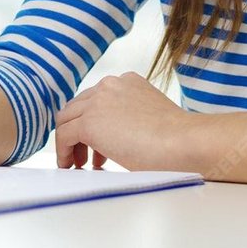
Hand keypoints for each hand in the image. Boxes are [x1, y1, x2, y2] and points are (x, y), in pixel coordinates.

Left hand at [54, 72, 193, 171]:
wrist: (183, 142)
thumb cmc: (176, 140)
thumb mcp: (149, 118)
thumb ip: (130, 118)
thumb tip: (117, 137)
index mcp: (127, 81)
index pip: (96, 98)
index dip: (93, 122)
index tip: (100, 145)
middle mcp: (110, 84)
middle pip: (78, 107)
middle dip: (79, 132)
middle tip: (85, 156)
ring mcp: (98, 100)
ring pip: (66, 119)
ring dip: (69, 142)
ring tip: (78, 163)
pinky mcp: (89, 122)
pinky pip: (63, 135)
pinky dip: (63, 152)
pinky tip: (70, 166)